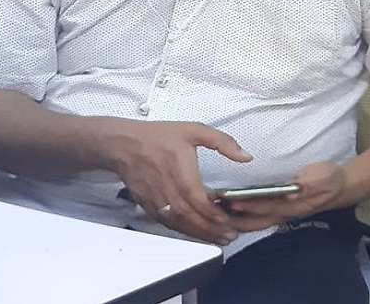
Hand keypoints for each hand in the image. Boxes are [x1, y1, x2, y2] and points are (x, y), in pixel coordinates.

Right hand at [107, 120, 251, 244]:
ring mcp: (157, 200)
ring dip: (199, 234)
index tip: (227, 220)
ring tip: (217, 238)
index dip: (213, 214)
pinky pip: (168, 223)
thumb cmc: (158, 137)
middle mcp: (167, 188)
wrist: (123, 144)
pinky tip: (196, 232)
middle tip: (229, 235)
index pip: (198, 199)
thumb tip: (245, 156)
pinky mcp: (149, 206)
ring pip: (180, 223)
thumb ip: (222, 142)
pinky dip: (183, 231)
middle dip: (211, 229)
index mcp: (180, 170)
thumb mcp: (194, 130)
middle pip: (190, 217)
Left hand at [219, 162, 347, 232]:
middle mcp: (284, 214)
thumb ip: (308, 184)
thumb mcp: (322, 177)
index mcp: (293, 205)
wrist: (340, 188)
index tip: (231, 201)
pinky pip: (256, 221)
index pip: (267, 207)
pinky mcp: (277, 213)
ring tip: (214, 214)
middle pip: (255, 222)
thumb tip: (292, 191)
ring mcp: (280, 215)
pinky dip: (241, 220)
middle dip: (234, 218)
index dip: (249, 205)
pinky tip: (228, 215)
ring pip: (253, 224)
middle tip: (214, 211)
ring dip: (234, 221)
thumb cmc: (329, 179)